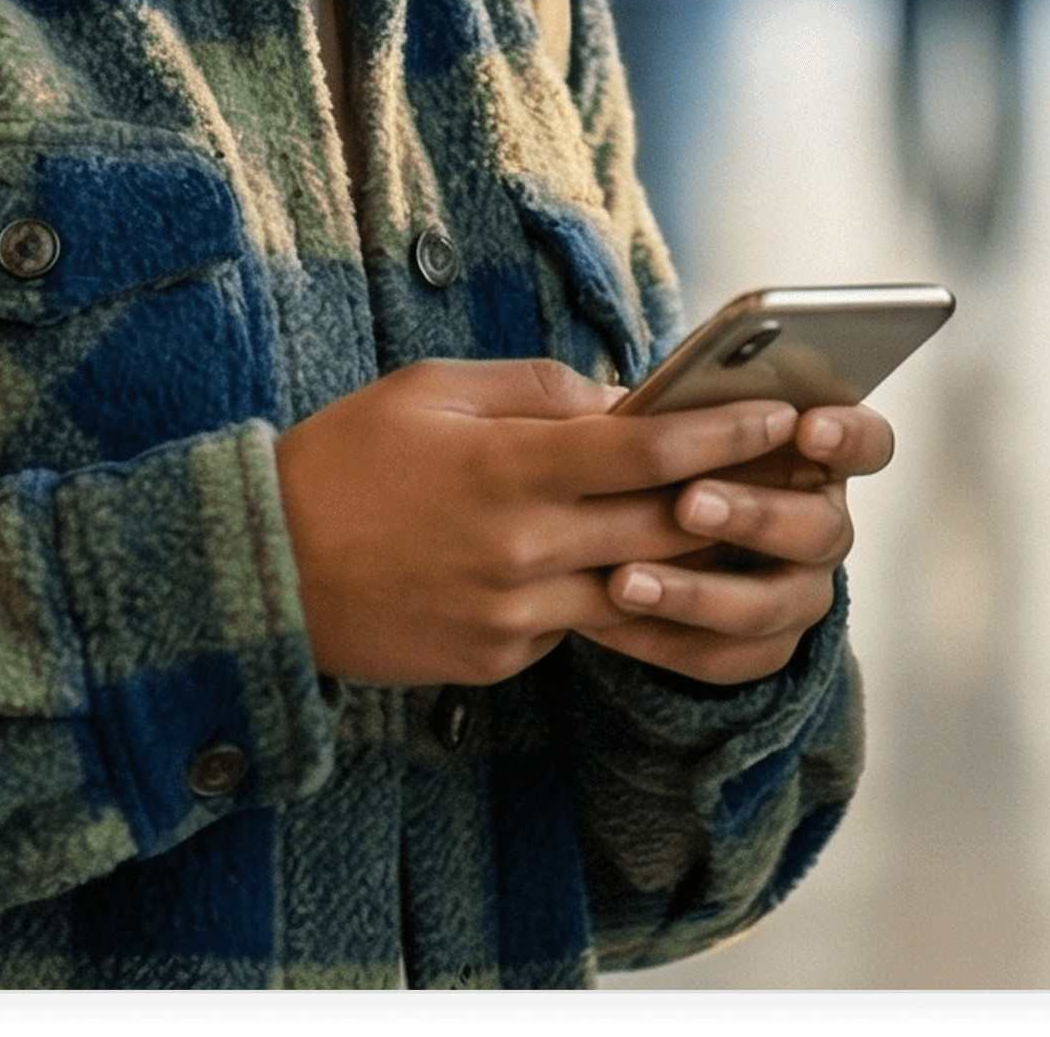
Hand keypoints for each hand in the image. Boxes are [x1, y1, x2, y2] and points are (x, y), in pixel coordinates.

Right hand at [274, 358, 803, 686]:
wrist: (255, 574)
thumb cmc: (346, 458)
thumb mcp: (436, 389)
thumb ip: (538, 391)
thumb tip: (619, 399)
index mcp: (512, 467)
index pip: (648, 448)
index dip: (722, 431)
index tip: (779, 414)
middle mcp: (524, 548)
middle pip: (663, 527)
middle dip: (735, 497)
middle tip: (793, 474)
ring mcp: (513, 615)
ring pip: (632, 588)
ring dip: (685, 560)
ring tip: (736, 527)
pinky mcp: (497, 661)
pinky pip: (575, 625)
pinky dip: (600, 592)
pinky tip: (616, 566)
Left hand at [589, 403, 895, 687]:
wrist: (645, 534)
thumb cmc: (673, 455)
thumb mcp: (669, 418)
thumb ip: (663, 406)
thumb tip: (615, 396)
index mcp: (821, 458)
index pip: (868, 444)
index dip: (849, 437)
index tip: (805, 426)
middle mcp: (823, 527)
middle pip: (820, 530)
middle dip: (755, 516)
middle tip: (688, 503)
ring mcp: (800, 593)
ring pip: (768, 607)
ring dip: (698, 595)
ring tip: (625, 581)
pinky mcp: (762, 648)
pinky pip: (725, 659)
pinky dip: (664, 641)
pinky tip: (607, 621)